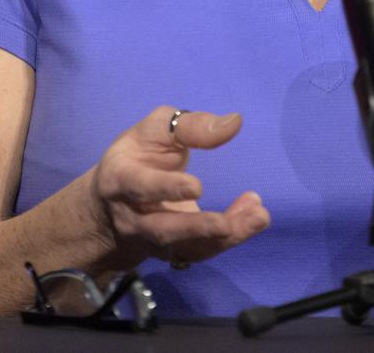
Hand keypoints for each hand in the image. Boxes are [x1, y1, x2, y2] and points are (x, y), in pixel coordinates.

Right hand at [87, 106, 269, 269]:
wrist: (115, 198)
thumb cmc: (141, 152)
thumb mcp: (158, 129)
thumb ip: (191, 126)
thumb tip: (234, 123)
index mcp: (121, 179)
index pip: (140, 187)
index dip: (166, 189)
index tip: (198, 187)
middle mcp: (133, 218)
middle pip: (162, 230)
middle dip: (195, 229)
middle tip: (226, 224)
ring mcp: (152, 240)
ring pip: (186, 247)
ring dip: (224, 236)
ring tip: (258, 217)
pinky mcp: (173, 251)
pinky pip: (201, 251)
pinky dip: (231, 238)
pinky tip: (254, 219)